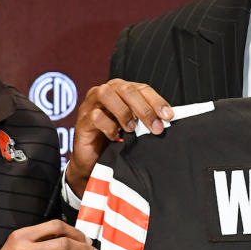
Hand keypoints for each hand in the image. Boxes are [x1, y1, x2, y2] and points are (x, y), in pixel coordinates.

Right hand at [66, 79, 171, 194]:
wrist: (93, 161)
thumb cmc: (116, 139)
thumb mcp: (135, 126)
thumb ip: (147, 118)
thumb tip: (167, 119)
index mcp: (121, 90)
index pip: (142, 88)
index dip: (157, 101)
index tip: (168, 116)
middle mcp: (106, 92)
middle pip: (126, 89)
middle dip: (144, 108)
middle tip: (155, 127)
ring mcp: (91, 104)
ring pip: (106, 94)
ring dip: (123, 111)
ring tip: (131, 128)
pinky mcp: (82, 120)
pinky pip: (95, 116)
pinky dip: (108, 126)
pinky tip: (115, 136)